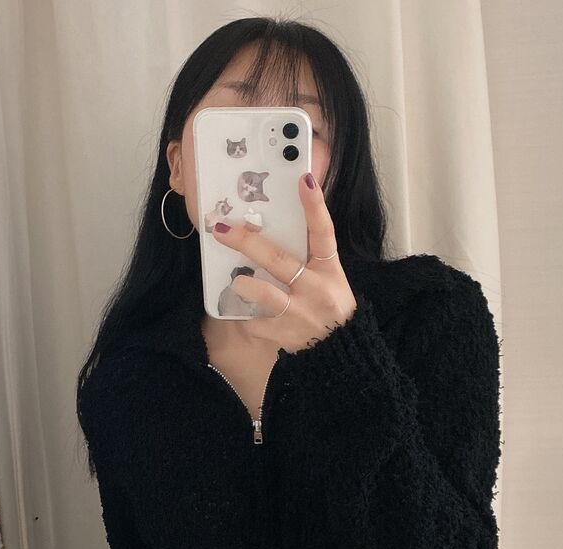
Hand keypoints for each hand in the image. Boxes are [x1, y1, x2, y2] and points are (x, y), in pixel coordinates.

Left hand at [211, 171, 358, 351]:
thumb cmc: (329, 309)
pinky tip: (245, 316)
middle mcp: (316, 288)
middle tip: (220, 228)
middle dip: (246, 241)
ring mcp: (301, 313)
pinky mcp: (286, 335)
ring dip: (244, 285)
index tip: (303, 180)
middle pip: (278, 259)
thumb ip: (308, 257)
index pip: (324, 232)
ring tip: (236, 282)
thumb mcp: (329, 280)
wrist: (342, 354)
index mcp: (329, 269)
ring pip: (265, 294)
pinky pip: (257, 324)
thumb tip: (273, 229)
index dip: (314, 206)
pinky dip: (248, 319)